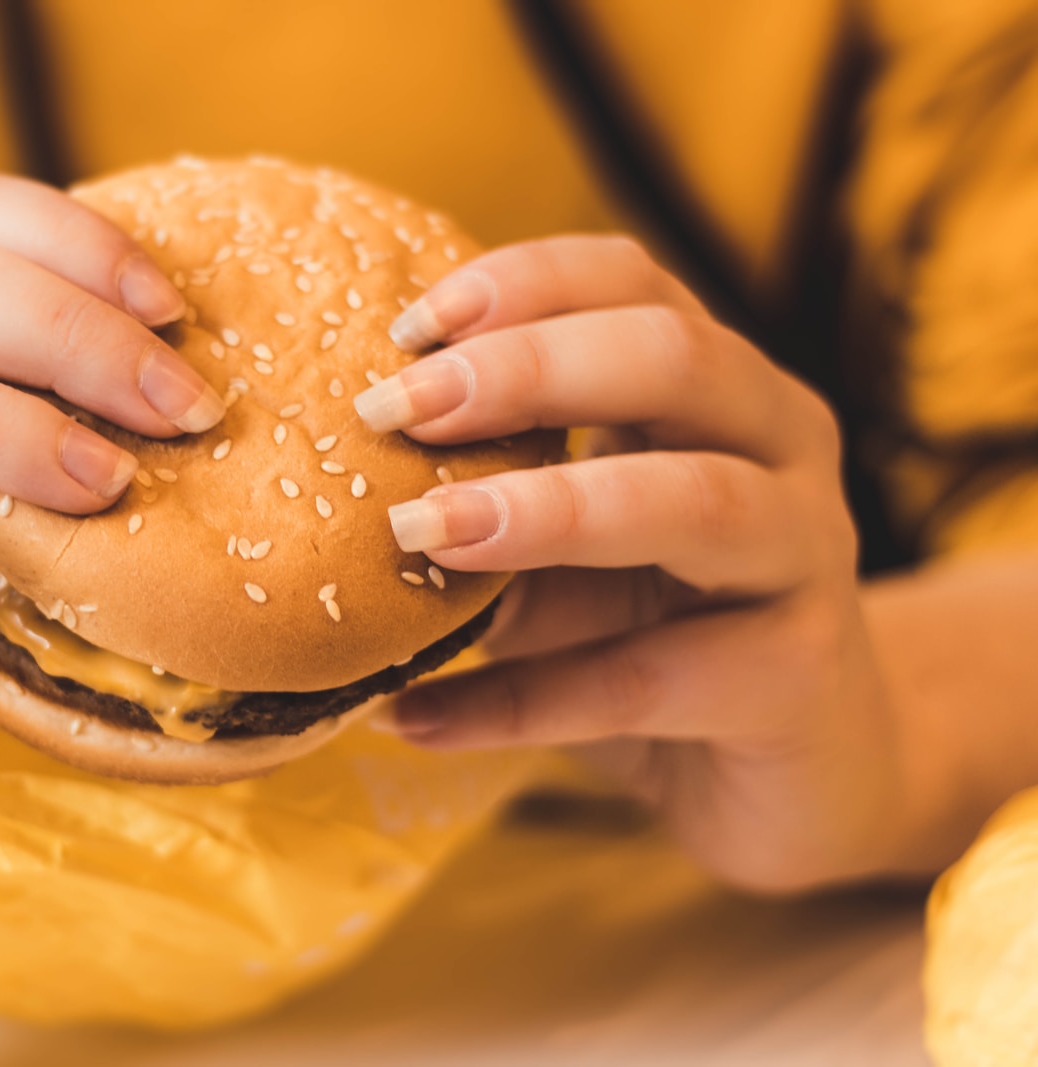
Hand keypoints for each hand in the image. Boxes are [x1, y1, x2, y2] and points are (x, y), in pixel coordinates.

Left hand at [358, 235, 903, 892]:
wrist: (794, 776)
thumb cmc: (658, 636)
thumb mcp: (562, 561)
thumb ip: (491, 516)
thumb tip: (349, 496)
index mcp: (718, 389)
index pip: (634, 284)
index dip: (522, 288)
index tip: (406, 329)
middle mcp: (780, 448)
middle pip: (677, 358)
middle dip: (526, 371)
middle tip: (396, 412)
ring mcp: (807, 557)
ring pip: (696, 501)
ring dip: (546, 511)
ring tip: (418, 536)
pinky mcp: (798, 678)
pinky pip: (648, 679)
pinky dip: (517, 700)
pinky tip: (412, 718)